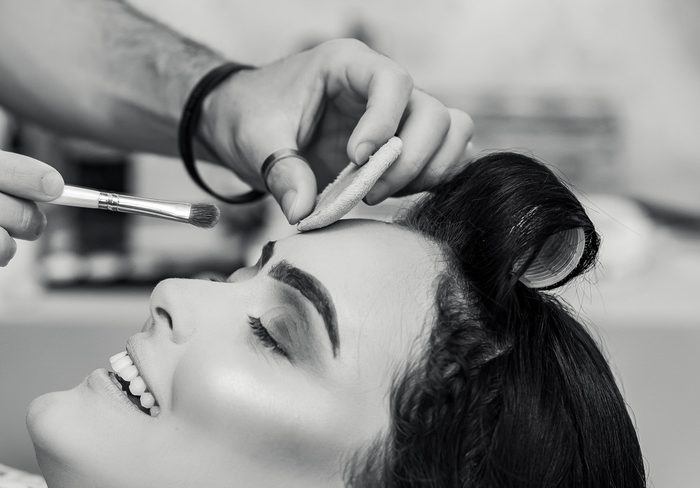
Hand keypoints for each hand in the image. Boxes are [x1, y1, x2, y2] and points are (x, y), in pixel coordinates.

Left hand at [198, 40, 473, 223]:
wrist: (248, 124)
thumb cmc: (252, 117)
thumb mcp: (255, 140)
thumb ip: (281, 172)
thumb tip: (303, 210)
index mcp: (347, 65)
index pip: (392, 80)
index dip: (384, 122)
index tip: (356, 158)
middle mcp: (382, 87)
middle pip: (432, 112)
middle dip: (409, 159)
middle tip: (368, 192)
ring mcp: (399, 116)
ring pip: (450, 131)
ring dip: (427, 170)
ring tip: (380, 194)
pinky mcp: (404, 145)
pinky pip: (445, 155)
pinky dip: (433, 179)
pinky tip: (394, 195)